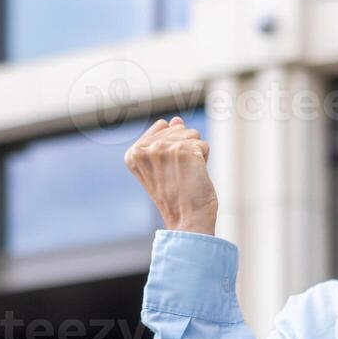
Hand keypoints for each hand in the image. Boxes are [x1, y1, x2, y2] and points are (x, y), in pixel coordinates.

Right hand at [124, 115, 217, 234]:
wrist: (187, 219)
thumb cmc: (176, 196)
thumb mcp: (163, 166)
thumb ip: (165, 140)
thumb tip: (177, 119)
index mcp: (133, 153)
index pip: (162, 126)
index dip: (171, 147)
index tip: (167, 170)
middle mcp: (145, 149)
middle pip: (178, 128)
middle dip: (184, 148)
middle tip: (178, 175)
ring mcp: (163, 149)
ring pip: (192, 134)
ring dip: (194, 154)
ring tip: (186, 175)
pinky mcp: (184, 151)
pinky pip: (203, 145)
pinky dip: (204, 160)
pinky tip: (195, 176)